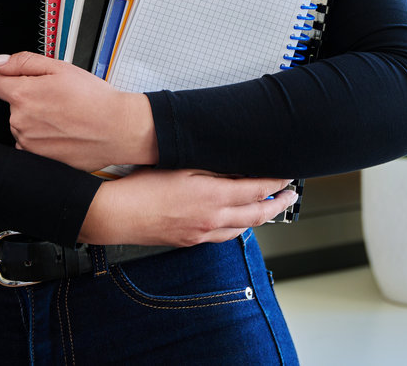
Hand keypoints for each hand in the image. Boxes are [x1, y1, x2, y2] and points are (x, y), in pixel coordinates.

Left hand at [0, 51, 157, 170]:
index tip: (29, 80)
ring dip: (35, 118)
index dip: (12, 77)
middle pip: (11, 104)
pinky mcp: (38, 158)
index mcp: (22, 95)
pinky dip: (42, 138)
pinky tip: (62, 131)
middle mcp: (19, 121)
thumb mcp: (60, 67)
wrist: (118, 129)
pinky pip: (30, 144)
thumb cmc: (94, 99)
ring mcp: (28, 143)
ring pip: (21, 124)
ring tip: (64, 114)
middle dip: (28, 98)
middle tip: (57, 97)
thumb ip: (23, 62)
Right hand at [78, 168, 298, 245]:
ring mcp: (201, 234)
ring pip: (242, 228)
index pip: (256, 190)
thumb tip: (235, 167)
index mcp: (212, 197)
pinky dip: (237, 227)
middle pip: (257, 214)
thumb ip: (212, 168)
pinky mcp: (190, 241)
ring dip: (259, 217)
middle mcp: (212, 220)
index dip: (276, 183)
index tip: (287, 177)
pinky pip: (223, 236)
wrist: (116, 215)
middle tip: (291, 196)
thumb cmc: (142, 187)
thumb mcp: (181, 165)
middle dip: (278, 204)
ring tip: (268, 207)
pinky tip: (236, 221)